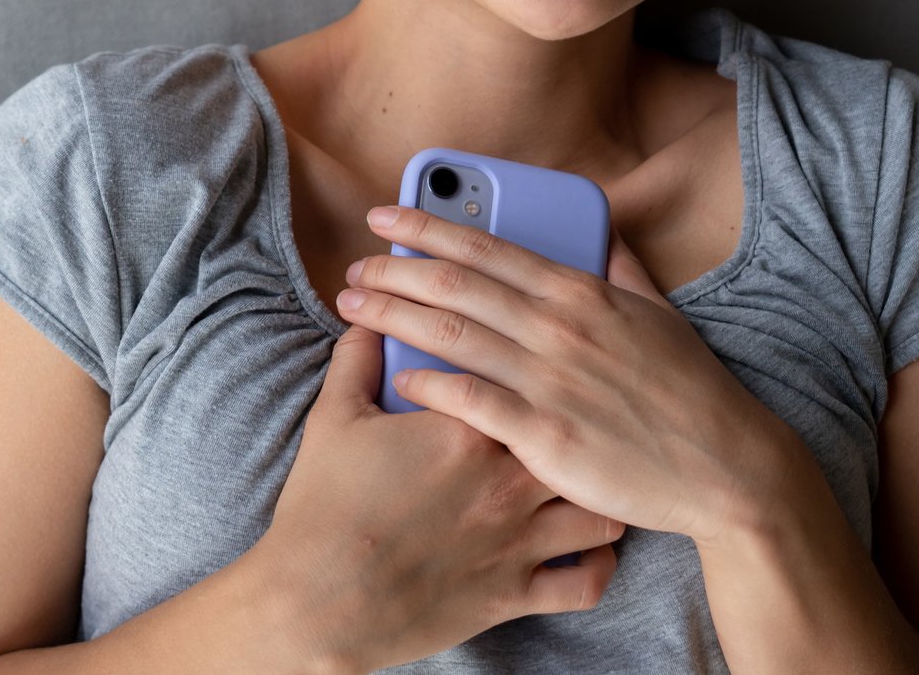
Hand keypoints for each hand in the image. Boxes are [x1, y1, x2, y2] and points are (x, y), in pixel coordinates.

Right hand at [253, 320, 625, 674]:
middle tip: (580, 409)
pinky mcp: (516, 595)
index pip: (519, 375)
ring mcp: (519, 541)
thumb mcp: (334, 417)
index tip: (528, 354)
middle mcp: (509, 481)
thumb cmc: (324, 506)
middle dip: (582, 421)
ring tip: (592, 475)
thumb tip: (367, 321)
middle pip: (575, 435)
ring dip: (599, 491)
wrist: (318, 598)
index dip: (529, 360)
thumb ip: (357, 359)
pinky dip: (600, 563)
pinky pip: (587, 581)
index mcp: (468, 427)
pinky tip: (592, 542)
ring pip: (599, 510)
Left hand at [335, 203, 790, 545]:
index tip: (384, 216)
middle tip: (352, 269)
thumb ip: (621, 264)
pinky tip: (396, 379)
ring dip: (394, 317)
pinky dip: (428, 385)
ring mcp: (551, 381)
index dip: (427, 227)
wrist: (727, 469)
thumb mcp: (658, 313)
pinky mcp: (546, 437)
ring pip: (452, 335)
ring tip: (352, 309)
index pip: (486, 248)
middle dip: (394, 270)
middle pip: (455, 285)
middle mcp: (559, 328)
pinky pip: (471, 403)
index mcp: (579, 293)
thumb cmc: (691, 391)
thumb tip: (601, 223)